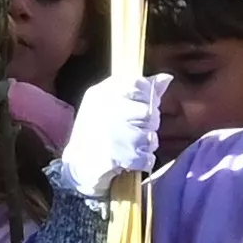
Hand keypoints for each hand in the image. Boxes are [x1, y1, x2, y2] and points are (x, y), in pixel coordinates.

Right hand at [63, 73, 166, 190]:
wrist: (76, 165)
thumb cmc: (96, 131)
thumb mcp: (109, 103)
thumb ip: (139, 90)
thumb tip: (166, 78)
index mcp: (101, 93)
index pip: (137, 84)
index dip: (147, 97)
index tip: (142, 106)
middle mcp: (105, 110)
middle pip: (147, 112)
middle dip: (148, 124)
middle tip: (136, 130)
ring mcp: (111, 134)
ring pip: (149, 136)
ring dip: (146, 144)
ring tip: (133, 145)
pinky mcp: (116, 157)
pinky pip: (146, 157)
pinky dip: (144, 161)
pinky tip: (133, 159)